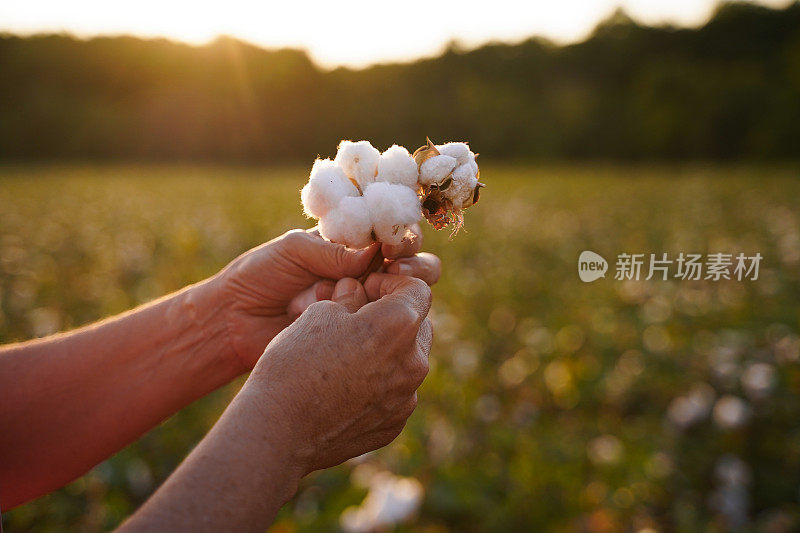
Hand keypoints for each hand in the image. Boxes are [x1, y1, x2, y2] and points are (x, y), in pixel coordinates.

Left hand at [213, 224, 439, 369]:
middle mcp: (365, 274)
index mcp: (350, 245)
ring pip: (406, 299)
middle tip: (397, 271)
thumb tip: (372, 252)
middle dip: (414, 265)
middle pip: (413, 265)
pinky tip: (359, 321)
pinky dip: (379, 324)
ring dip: (399, 295)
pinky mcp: (358, 336)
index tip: (394, 244)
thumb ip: (330, 250)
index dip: (402, 234)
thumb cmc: (258, 277)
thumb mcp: (292, 251)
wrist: (233, 324)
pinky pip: (384, 331)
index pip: (393, 233)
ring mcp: (364, 306)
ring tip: (373, 296)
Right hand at [243, 273, 432, 473]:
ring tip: (348, 355)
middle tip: (356, 320)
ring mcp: (407, 397)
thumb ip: (349, 298)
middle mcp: (414, 362)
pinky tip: (345, 388)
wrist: (279, 430)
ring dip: (388, 351)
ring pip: (408, 361)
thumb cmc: (295, 363)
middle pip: (418, 326)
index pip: (417, 289)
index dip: (390, 283)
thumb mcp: (319, 314)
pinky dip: (379, 384)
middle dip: (393, 317)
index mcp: (398, 325)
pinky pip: (396, 393)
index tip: (364, 289)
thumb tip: (356, 290)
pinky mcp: (395, 424)